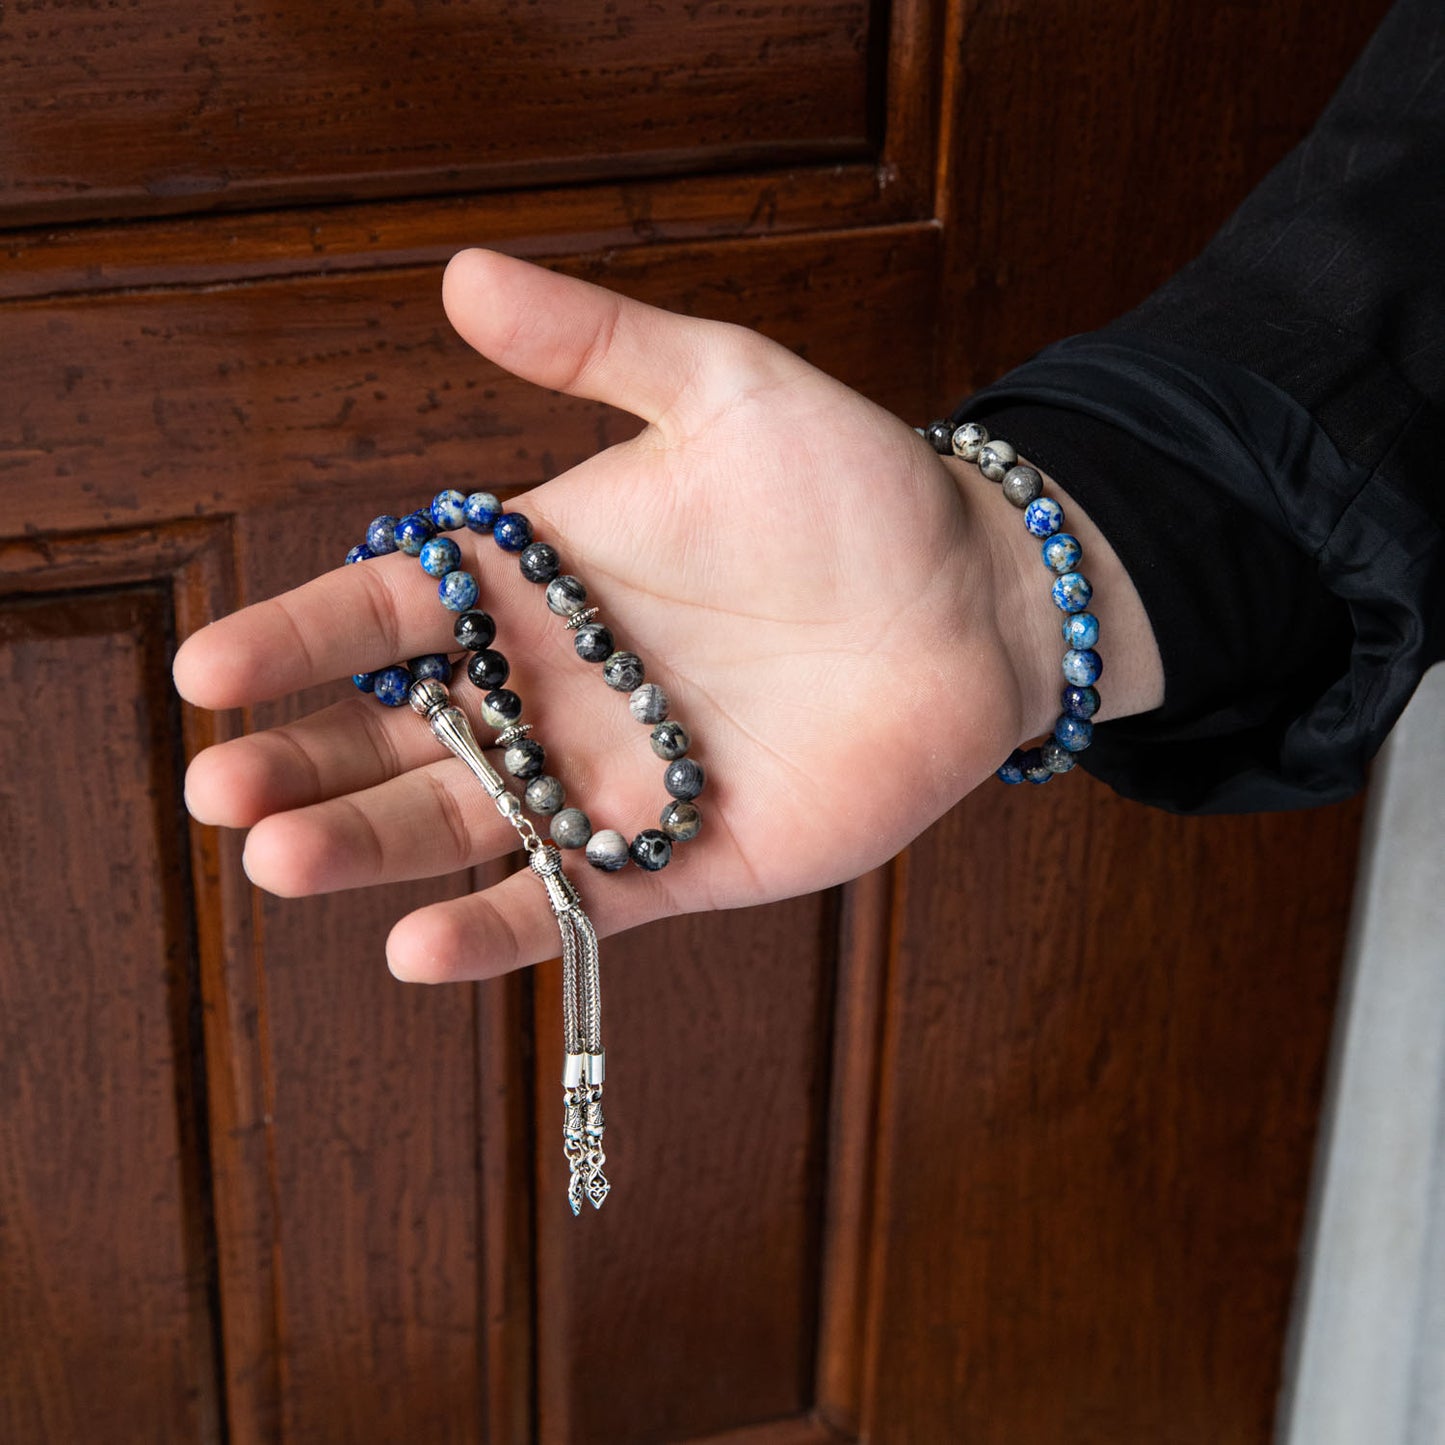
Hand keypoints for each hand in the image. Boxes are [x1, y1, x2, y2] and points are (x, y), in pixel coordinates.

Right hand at [174, 249, 1149, 981]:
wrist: (973, 603)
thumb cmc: (853, 490)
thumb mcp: (722, 388)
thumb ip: (594, 348)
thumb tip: (460, 272)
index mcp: (542, 581)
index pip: (392, 613)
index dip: (298, 638)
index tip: (210, 664)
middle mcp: (557, 688)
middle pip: (402, 735)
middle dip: (306, 762)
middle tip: (221, 788)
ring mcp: (613, 782)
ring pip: (466, 825)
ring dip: (371, 846)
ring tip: (281, 859)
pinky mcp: (682, 863)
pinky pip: (574, 904)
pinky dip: (500, 926)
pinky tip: (417, 947)